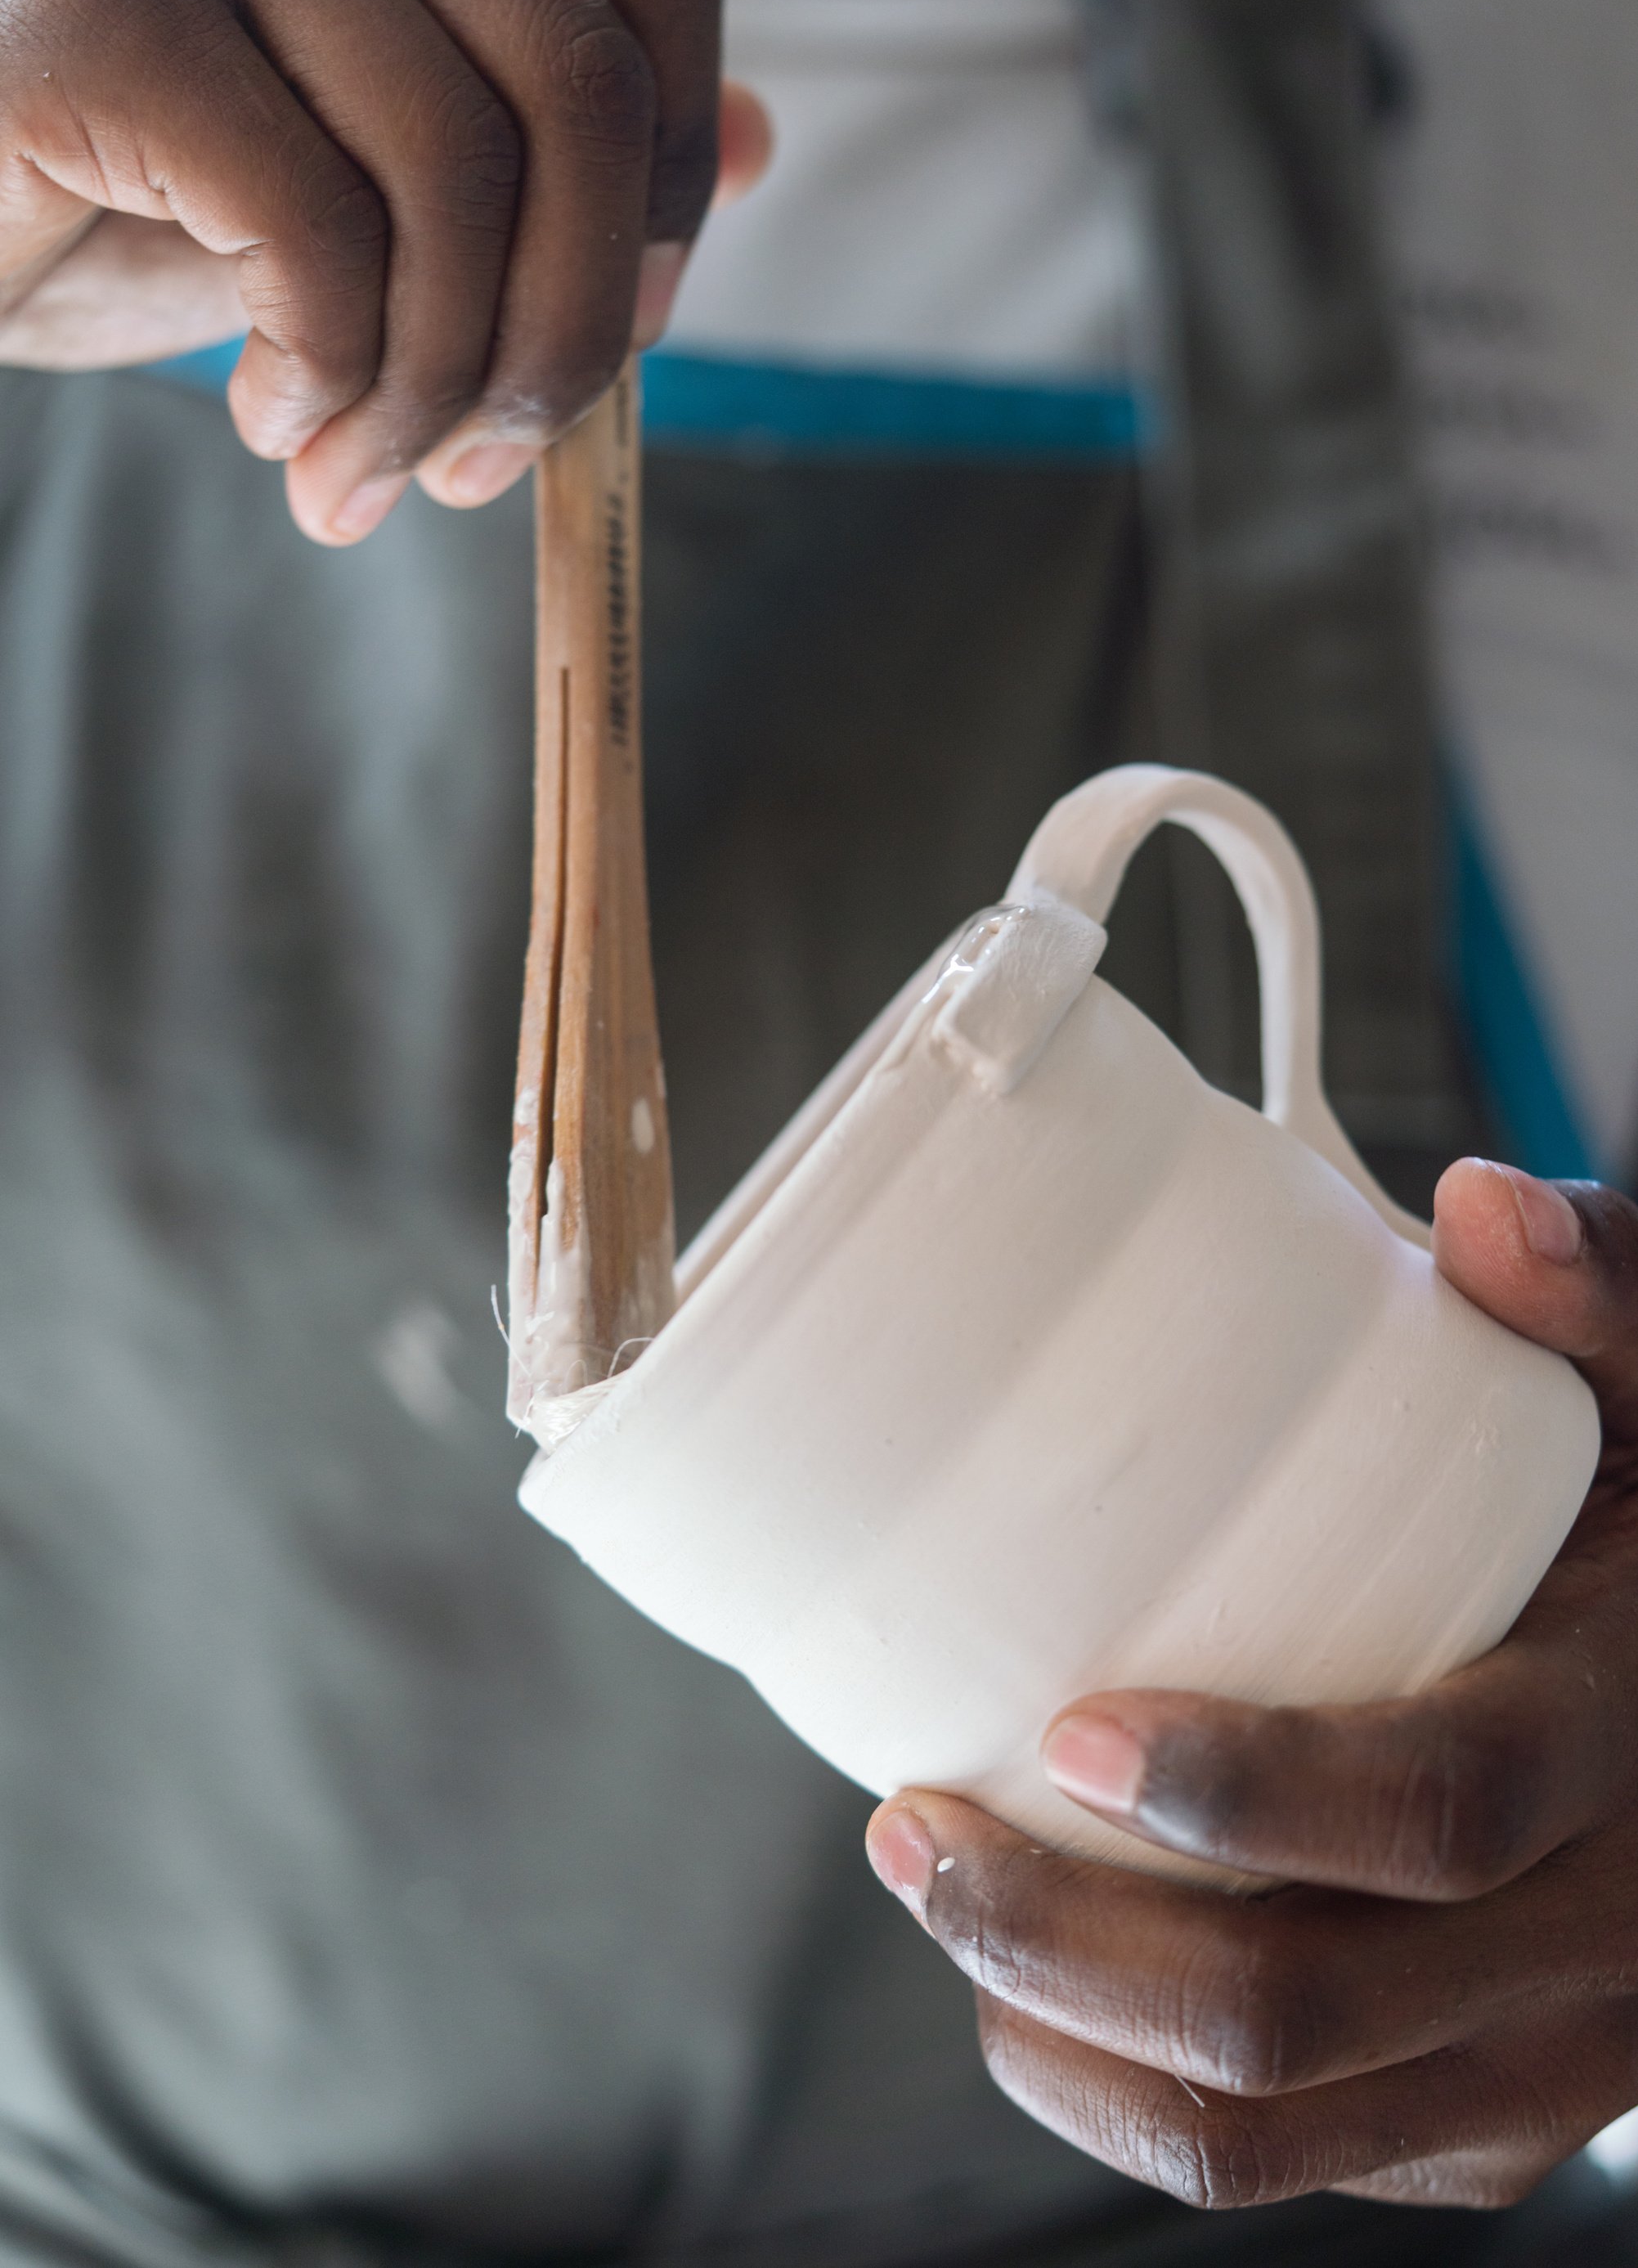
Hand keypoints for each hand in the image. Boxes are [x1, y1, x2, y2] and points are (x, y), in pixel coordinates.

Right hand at [0, 0, 766, 541]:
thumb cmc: (154, 188)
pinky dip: (321, 376)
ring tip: (360, 476)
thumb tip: (761, 145)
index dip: (677, 179)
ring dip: (429, 388)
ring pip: (456, 175)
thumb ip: (558, 147)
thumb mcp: (389, 174)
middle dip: (565, 335)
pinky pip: (317, 231)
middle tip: (486, 468)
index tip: (626, 337)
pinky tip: (267, 417)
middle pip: (578, 87)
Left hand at [866, 1160, 1637, 2210]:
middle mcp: (1593, 1939)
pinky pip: (1294, 2167)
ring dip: (1065, 2030)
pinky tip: (1035, 1984)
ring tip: (937, 1890)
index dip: (1249, 1789)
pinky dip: (1128, 2094)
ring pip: (1273, 2132)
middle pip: (1308, 2012)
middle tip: (914, 1827)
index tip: (1069, 1727)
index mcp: (1622, 1740)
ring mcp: (1538, 2061)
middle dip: (1069, 1937)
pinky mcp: (1482, 2118)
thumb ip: (1598, 1297)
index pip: (1440, 1810)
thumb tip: (1486, 1211)